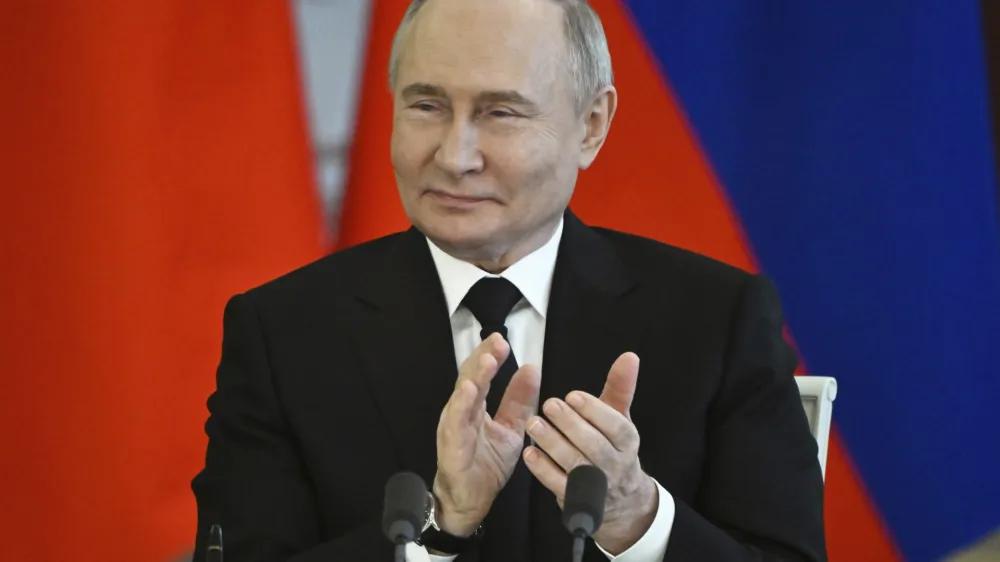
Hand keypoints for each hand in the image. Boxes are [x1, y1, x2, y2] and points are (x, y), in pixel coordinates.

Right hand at [432, 333, 540, 536]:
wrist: (471, 500)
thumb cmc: (486, 464)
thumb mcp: (511, 428)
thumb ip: (519, 400)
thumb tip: (532, 368)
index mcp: (475, 406)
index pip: (482, 375)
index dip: (491, 356)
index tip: (503, 340)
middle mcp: (461, 412)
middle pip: (470, 378)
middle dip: (482, 358)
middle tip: (498, 341)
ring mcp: (454, 428)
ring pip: (462, 398)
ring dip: (474, 378)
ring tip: (488, 361)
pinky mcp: (452, 448)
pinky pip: (456, 425)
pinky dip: (462, 406)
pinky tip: (470, 390)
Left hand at [523, 352, 656, 554]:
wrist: (620, 501)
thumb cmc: (614, 448)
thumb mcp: (620, 419)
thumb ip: (620, 388)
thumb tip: (629, 356)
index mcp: (628, 442)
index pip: (616, 427)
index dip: (594, 411)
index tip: (573, 395)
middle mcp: (615, 465)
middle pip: (594, 445)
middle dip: (570, 424)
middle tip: (548, 404)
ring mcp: (596, 485)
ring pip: (575, 464)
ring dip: (552, 444)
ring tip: (533, 424)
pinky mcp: (577, 500)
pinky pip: (559, 485)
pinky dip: (543, 470)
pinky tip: (529, 454)